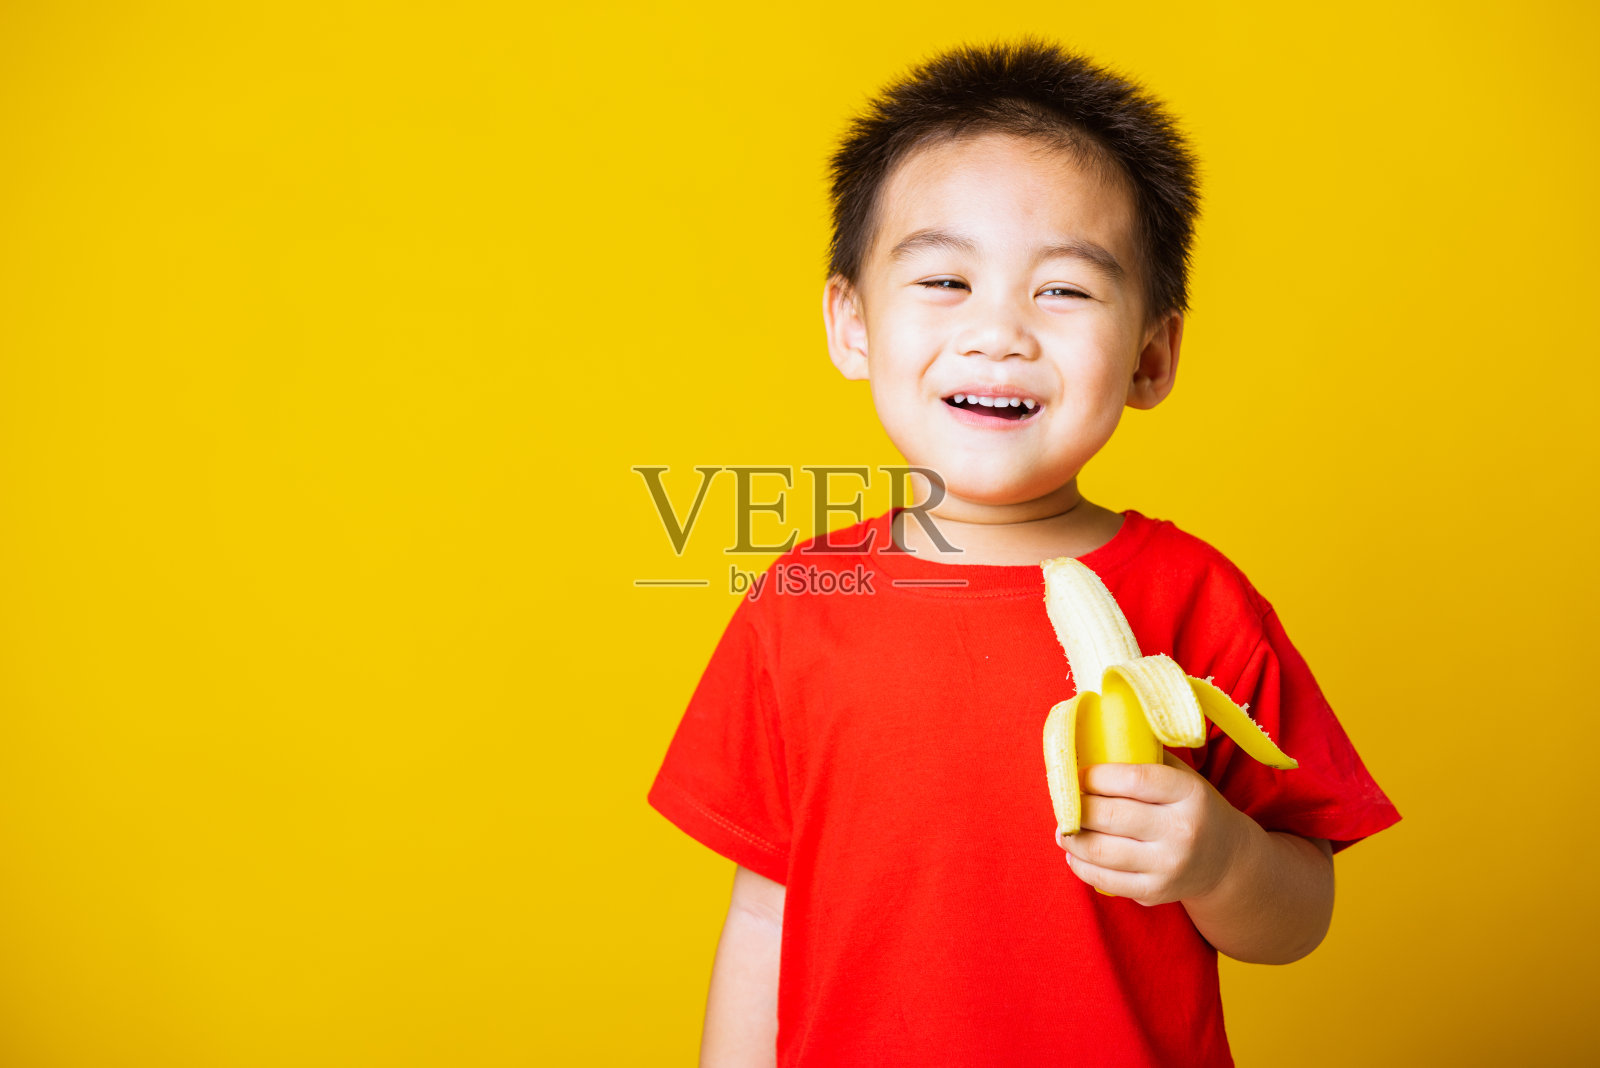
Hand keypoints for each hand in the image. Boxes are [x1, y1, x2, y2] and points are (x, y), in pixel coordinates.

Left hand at [1058, 750, 1251, 906]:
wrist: (1227, 861)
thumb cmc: (1191, 809)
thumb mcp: (1183, 778)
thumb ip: (1145, 758)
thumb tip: (1093, 743)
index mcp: (1189, 794)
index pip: (1133, 780)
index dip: (1097, 776)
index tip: (1078, 775)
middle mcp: (1182, 830)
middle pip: (1111, 815)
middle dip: (1076, 808)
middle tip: (1064, 802)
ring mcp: (1169, 865)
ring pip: (1101, 850)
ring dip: (1071, 838)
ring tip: (1063, 829)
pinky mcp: (1156, 892)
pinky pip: (1106, 880)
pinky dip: (1081, 865)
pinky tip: (1074, 854)